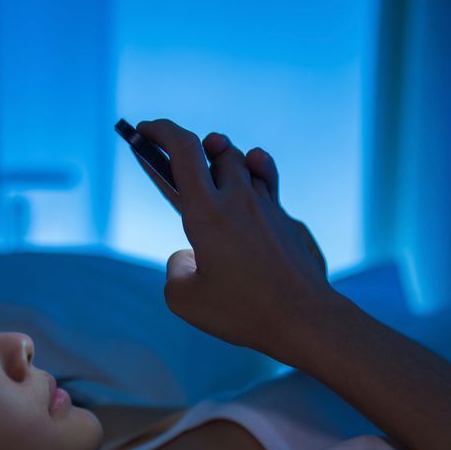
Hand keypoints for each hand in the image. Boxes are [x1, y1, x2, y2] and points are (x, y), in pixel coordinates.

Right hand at [136, 119, 334, 356]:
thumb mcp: (184, 298)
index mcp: (207, 212)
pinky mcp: (292, 224)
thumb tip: (189, 257)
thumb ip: (175, 268)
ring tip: (219, 181)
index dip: (159, 131)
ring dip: (229, 165)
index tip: (144, 130)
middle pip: (220, 151)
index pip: (182, 149)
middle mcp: (240, 200)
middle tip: (183, 164)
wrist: (306, 319)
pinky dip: (256, 190)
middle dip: (198, 148)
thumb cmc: (244, 311)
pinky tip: (253, 204)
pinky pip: (271, 195)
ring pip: (249, 166)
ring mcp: (271, 209)